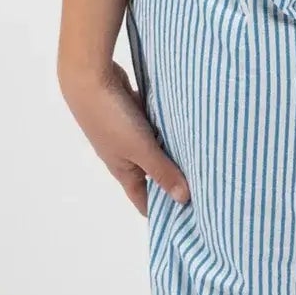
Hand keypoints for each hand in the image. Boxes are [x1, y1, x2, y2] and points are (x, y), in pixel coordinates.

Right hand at [59, 59, 190, 215]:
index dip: (161, 210)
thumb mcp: (140, 149)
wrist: (89, 77)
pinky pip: (154, 123)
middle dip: (174, 178)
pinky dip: (167, 125)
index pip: (143, 199)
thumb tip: (183, 199)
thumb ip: (162, 171)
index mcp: (124, 170)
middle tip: (206, 184)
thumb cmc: (112, 119)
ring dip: (173, 149)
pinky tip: (189, 124)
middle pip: (152, 172)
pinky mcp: (131, 111)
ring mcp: (127, 131)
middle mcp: (124, 154)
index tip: (186, 217)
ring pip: (155, 146)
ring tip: (205, 155)